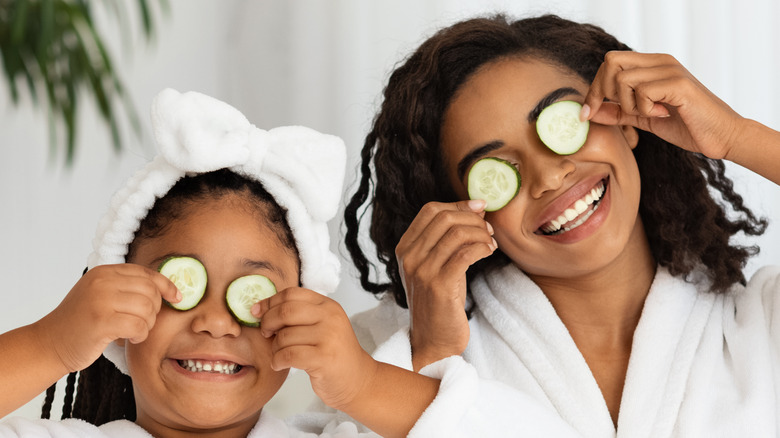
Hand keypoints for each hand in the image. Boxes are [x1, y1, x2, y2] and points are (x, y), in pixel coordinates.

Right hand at [36, 264, 179, 372]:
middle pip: (151, 291)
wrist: (50, 344)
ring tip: (134, 331)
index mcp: (104, 272)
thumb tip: (166, 288)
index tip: (176, 298)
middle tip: (143, 322)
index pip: (146, 273)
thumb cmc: (81, 323)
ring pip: (147, 308)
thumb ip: (126, 287)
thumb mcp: (101, 295)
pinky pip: (139, 325)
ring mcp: (100, 300)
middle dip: (155, 310)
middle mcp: (102, 281)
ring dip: (147, 324)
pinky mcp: (101, 321)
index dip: (166, 285)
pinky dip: (140, 335)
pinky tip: (130, 338)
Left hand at [253, 288, 376, 410]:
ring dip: (274, 348)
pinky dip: (278, 361)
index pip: (292, 293)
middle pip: (286, 311)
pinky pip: (288, 355)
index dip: (270, 302)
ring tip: (280, 354)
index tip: (258, 312)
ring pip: (284, 336)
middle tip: (266, 334)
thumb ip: (299, 314)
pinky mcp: (324, 358)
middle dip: (268, 323)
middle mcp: (330, 317)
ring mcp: (329, 337)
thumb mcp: (322, 325)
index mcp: (328, 306)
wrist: (357, 380)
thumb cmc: (333, 353)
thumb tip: (260, 308)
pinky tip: (280, 364)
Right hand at [395, 200, 495, 370]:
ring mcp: (422, 271)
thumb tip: (474, 208)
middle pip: (445, 218)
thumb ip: (445, 239)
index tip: (480, 207)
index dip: (458, 204)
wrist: (433, 340)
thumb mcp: (435, 266)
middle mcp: (409, 257)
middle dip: (473, 218)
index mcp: (405, 248)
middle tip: (488, 229)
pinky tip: (489, 252)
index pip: (430, 210)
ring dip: (481, 234)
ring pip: (457, 233)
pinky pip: (465, 253)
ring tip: (490, 243)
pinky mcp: (439, 286)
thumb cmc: (440, 301)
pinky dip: (482, 247)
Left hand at [582, 51, 745, 159]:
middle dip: (604, 92)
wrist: (722, 136)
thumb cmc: (687, 126)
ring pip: (623, 80)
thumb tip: (589, 111)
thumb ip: (618, 112)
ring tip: (650, 114)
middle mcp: (660, 61)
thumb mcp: (644, 119)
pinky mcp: (678, 83)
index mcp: (652, 65)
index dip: (594, 88)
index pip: (610, 62)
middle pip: (610, 62)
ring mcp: (670, 69)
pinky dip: (645, 110)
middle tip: (623, 112)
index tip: (589, 112)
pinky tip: (664, 113)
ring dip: (628, 105)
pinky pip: (642, 92)